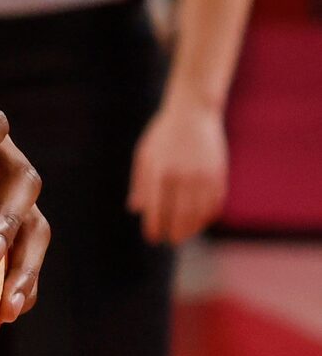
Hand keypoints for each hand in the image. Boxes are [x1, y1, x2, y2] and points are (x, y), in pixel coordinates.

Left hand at [0, 25, 47, 320]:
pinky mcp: (3, 208)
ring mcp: (7, 180)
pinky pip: (23, 245)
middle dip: (10, 218)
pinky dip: (19, 278)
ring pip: (35, 222)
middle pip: (24, 181)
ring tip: (10, 307)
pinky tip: (5, 317)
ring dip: (27, 263)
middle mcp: (2, 148)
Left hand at [129, 95, 226, 245]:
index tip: (152, 238)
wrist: (193, 114)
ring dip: (192, 228)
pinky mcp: (219, 174)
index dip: (154, 227)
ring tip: (184, 235)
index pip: (156, 209)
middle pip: (180, 215)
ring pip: (200, 213)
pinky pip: (215, 203)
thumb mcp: (144, 155)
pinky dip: (208, 216)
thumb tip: (136, 210)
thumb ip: (141, 184)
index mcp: (159, 171)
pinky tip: (200, 221)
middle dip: (175, 232)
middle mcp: (182, 176)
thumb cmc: (163, 136)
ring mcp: (203, 176)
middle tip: (170, 241)